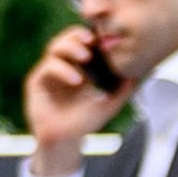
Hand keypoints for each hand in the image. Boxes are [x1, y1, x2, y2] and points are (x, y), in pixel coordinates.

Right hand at [23, 27, 120, 174]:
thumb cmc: (85, 121)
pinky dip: (62, 70)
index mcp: (78, 67)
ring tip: (86, 57)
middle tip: (91, 40)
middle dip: (77, 36)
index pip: (81, 43)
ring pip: (54, 49)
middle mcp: (62, 66)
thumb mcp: (110, 104)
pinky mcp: (36, 82)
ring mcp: (48, 73)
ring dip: (70, 49)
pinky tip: (77, 80)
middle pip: (65, 40)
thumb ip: (123, 89)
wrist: (66, 140)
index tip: (102, 36)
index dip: (89, 35)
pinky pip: (47, 67)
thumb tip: (141, 73)